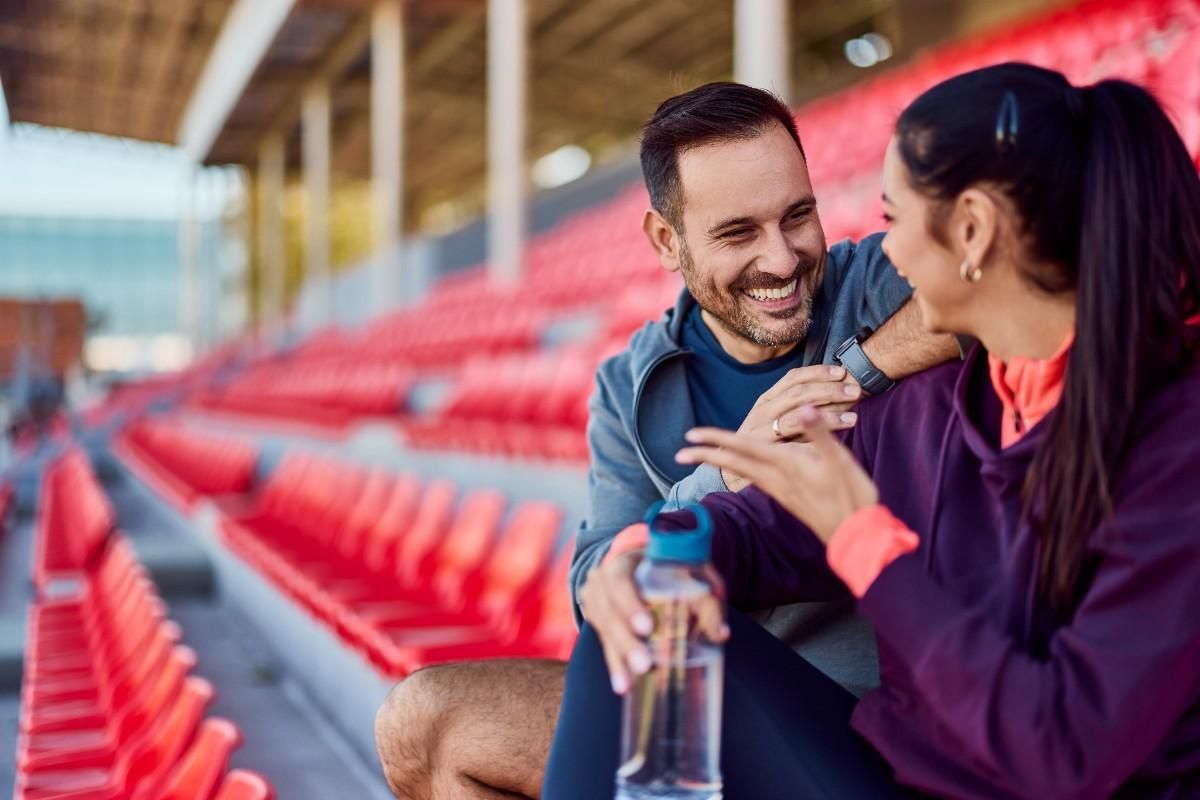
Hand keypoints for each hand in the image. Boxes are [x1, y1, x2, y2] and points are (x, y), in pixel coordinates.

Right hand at [579, 550, 727, 695]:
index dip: (630, 605)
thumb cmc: (666, 567)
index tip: (647, 627)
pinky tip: (621, 684)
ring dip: (618, 659)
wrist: (638, 562)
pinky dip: (614, 665)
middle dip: (626, 641)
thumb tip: (721, 634)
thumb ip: (704, 599)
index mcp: (622, 563)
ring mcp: (595, 601)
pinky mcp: (598, 620)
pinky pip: (604, 644)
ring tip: (627, 684)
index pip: (620, 582)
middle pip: (609, 613)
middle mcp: (602, 581)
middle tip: (644, 665)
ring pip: (604, 631)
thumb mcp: (687, 572)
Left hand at [676, 405, 878, 541]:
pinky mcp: (787, 498)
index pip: (743, 448)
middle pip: (735, 462)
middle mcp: (777, 478)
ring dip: (721, 462)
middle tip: (680, 452)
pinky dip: (741, 471)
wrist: (857, 538)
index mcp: (786, 465)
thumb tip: (802, 408)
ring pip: (743, 472)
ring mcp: (781, 490)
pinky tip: (742, 470)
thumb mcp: (840, 462)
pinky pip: (755, 480)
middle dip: (708, 455)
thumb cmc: (852, 498)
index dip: (717, 439)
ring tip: (704, 457)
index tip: (691, 435)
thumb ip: (820, 434)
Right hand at [722, 365, 862, 491]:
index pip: (793, 378)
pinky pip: (793, 448)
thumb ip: (801, 406)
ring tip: (852, 418)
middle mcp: (762, 412)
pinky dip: (814, 445)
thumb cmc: (764, 442)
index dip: (818, 372)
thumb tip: (840, 393)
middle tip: (854, 391)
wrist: (732, 469)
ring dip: (827, 417)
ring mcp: (760, 433)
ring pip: (796, 419)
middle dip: (829, 391)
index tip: (842, 372)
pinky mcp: (764, 454)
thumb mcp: (777, 418)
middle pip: (798, 395)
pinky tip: (835, 445)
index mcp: (767, 399)